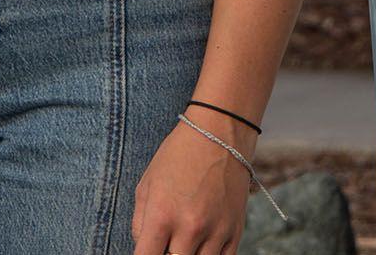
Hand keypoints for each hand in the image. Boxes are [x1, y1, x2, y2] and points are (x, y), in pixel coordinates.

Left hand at [129, 108, 255, 254]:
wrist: (219, 133)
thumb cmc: (178, 155)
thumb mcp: (146, 184)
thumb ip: (139, 222)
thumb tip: (144, 247)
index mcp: (162, 215)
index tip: (146, 252)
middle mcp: (190, 227)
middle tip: (166, 241)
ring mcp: (216, 231)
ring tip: (184, 239)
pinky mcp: (235, 230)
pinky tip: (202, 244)